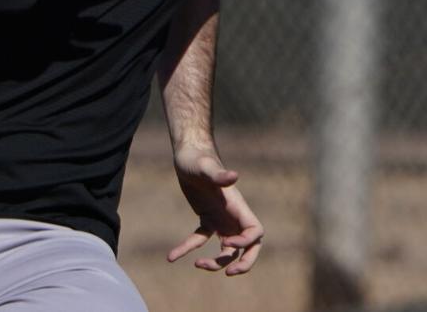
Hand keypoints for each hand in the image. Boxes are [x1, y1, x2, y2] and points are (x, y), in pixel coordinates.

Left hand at [167, 146, 263, 275]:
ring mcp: (220, 218)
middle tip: (229, 273)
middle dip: (244, 263)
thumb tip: (233, 176)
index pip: (255, 232)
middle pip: (249, 246)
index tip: (226, 243)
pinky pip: (201, 239)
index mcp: (237, 206)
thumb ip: (218, 174)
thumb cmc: (197, 158)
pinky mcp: (206, 218)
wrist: (187, 152)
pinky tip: (171, 257)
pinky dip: (188, 249)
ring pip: (227, 250)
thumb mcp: (205, 167)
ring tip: (198, 264)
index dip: (246, 244)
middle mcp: (232, 215)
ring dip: (217, 262)